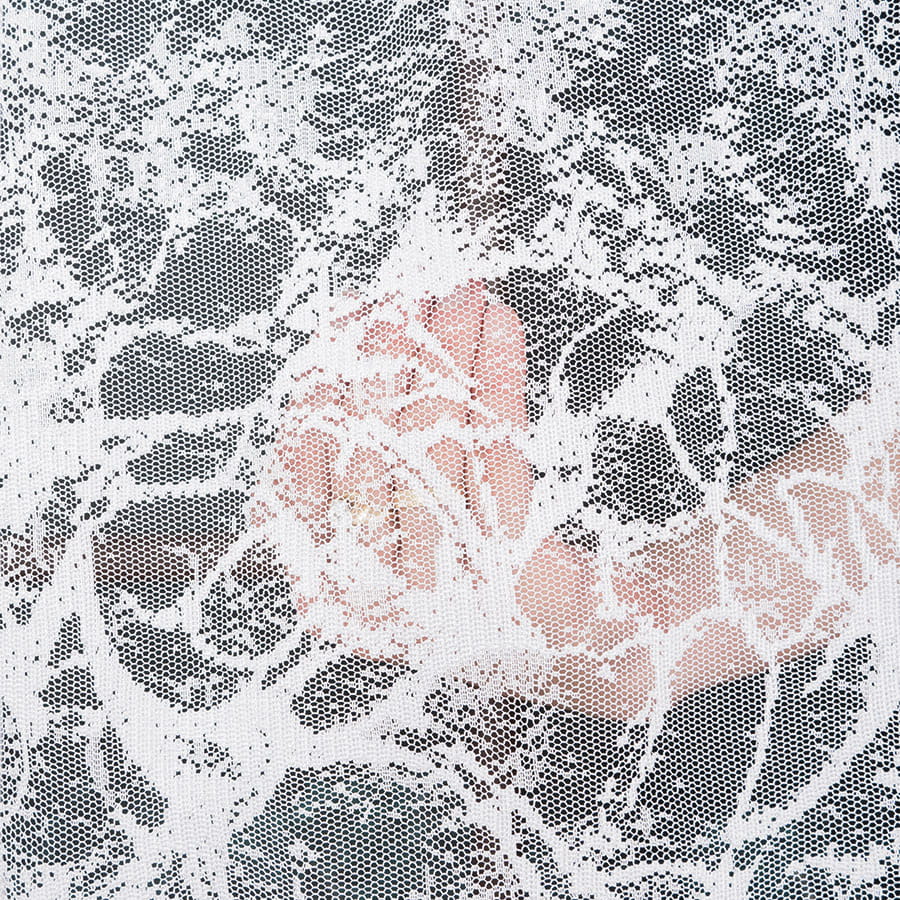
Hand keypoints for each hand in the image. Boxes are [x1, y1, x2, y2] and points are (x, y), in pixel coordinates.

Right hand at [250, 280, 532, 659]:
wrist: (550, 637)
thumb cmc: (456, 570)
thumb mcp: (383, 528)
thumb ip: (347, 452)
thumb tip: (341, 338)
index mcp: (324, 587)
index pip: (306, 467)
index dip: (327, 380)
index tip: (350, 314)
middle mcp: (371, 595)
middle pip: (370, 449)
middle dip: (390, 355)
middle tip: (413, 287)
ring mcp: (441, 588)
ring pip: (433, 443)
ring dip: (449, 352)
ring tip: (466, 290)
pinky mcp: (509, 570)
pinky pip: (498, 455)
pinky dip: (498, 381)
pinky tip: (504, 329)